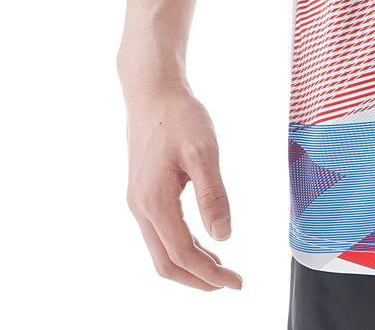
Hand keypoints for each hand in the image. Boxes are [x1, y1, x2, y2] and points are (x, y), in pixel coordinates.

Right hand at [122, 80, 242, 290]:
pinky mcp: (142, 194)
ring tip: (220, 268)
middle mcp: (140, 208)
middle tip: (230, 283)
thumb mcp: (203, 151)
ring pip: (160, 252)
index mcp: (155, 201)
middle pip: (166, 264)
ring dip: (189, 266)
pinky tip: (202, 242)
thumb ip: (213, 195)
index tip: (236, 282)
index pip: (183, 254)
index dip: (210, 274)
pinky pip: (159, 234)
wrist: (153, 92)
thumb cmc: (179, 116)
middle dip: (198, 280)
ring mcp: (138, 202)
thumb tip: (224, 236)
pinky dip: (180, 248)